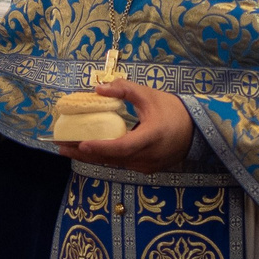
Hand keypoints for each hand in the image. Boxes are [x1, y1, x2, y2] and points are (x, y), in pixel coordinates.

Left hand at [61, 81, 194, 174]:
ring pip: (114, 164)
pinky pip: (122, 164)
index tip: (80, 144)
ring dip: (91, 156)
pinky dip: (105, 158)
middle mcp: (147, 157)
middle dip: (84, 153)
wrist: (197, 130)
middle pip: (111, 159)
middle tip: (61, 146)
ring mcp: (147, 166)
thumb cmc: (173, 111)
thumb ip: (124, 90)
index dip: (100, 147)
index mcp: (150, 138)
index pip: (120, 147)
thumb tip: (98, 88)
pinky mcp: (147, 169)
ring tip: (68, 149)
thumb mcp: (148, 95)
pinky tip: (90, 151)